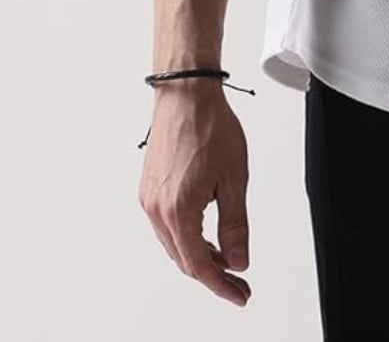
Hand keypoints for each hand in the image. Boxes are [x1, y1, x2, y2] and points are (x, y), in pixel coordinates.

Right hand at [138, 82, 251, 305]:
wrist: (186, 94)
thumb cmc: (210, 126)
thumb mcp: (234, 178)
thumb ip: (235, 224)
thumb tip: (238, 259)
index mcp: (178, 210)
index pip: (198, 265)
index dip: (220, 285)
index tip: (238, 294)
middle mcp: (157, 208)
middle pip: (184, 258)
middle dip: (212, 274)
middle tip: (237, 282)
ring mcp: (150, 198)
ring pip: (174, 243)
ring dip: (199, 255)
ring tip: (226, 259)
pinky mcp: (149, 187)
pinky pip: (167, 225)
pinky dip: (187, 236)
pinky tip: (205, 234)